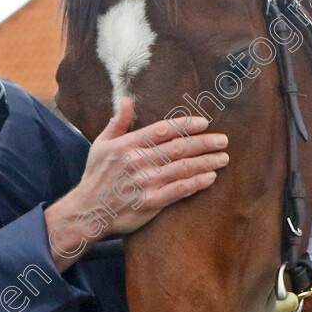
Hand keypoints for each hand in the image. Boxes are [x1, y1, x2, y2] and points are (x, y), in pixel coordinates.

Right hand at [45, 97, 228, 269]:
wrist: (88, 211)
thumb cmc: (96, 176)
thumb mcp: (101, 144)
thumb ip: (117, 122)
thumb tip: (126, 100)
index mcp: (126, 145)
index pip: (162, 130)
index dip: (185, 125)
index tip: (203, 123)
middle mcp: (137, 162)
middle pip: (178, 148)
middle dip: (203, 143)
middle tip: (223, 140)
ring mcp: (145, 183)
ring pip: (182, 168)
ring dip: (206, 162)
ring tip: (223, 158)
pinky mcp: (151, 203)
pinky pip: (179, 190)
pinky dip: (196, 183)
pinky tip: (210, 177)